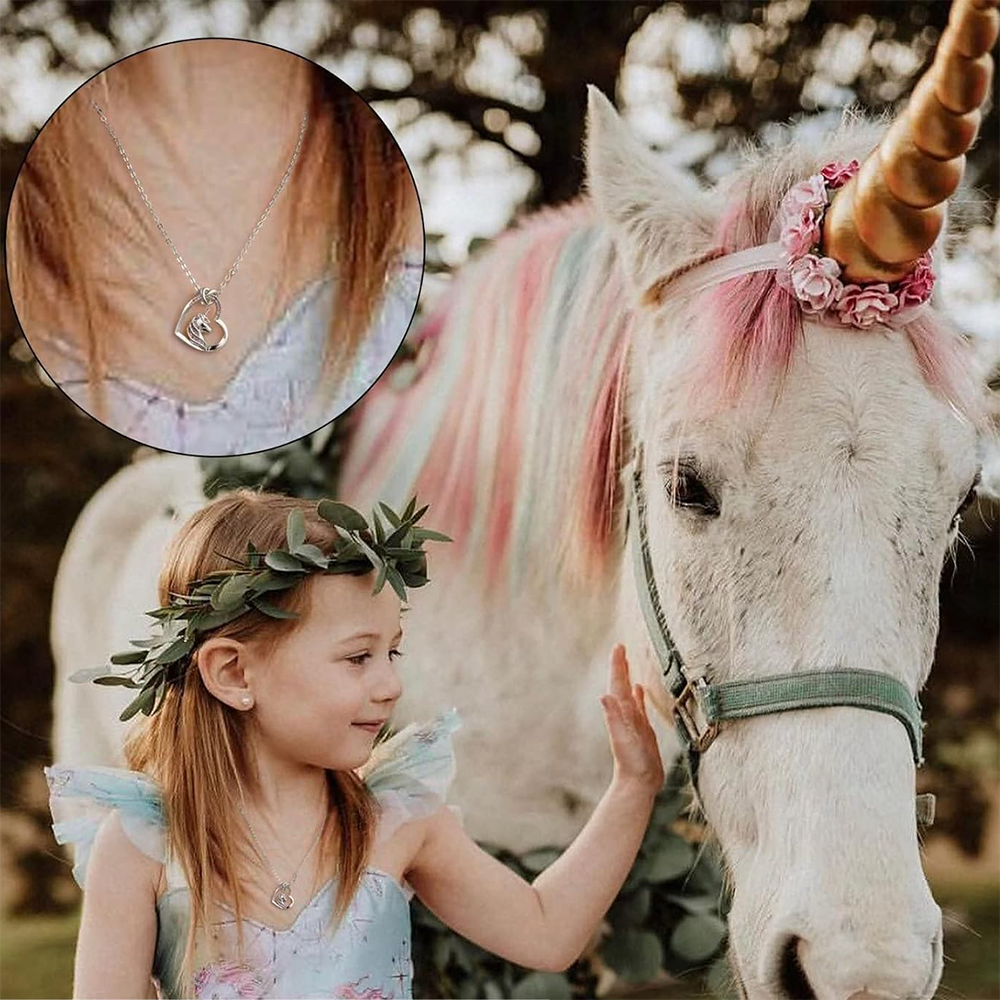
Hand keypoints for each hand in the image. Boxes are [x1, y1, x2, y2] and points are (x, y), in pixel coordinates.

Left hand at [599, 644, 664, 794]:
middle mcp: (625, 714)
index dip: (617, 665)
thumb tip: (604, 695)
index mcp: (621, 714)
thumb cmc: (632, 763)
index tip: (618, 647)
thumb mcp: (622, 738)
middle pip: (621, 684)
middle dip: (621, 666)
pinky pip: (639, 706)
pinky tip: (639, 688)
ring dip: (628, 677)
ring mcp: (633, 721)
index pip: (617, 684)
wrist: (638, 783)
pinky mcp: (642, 729)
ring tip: (627, 662)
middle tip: (620, 648)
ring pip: (629, 693)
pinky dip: (638, 695)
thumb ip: (614, 718)